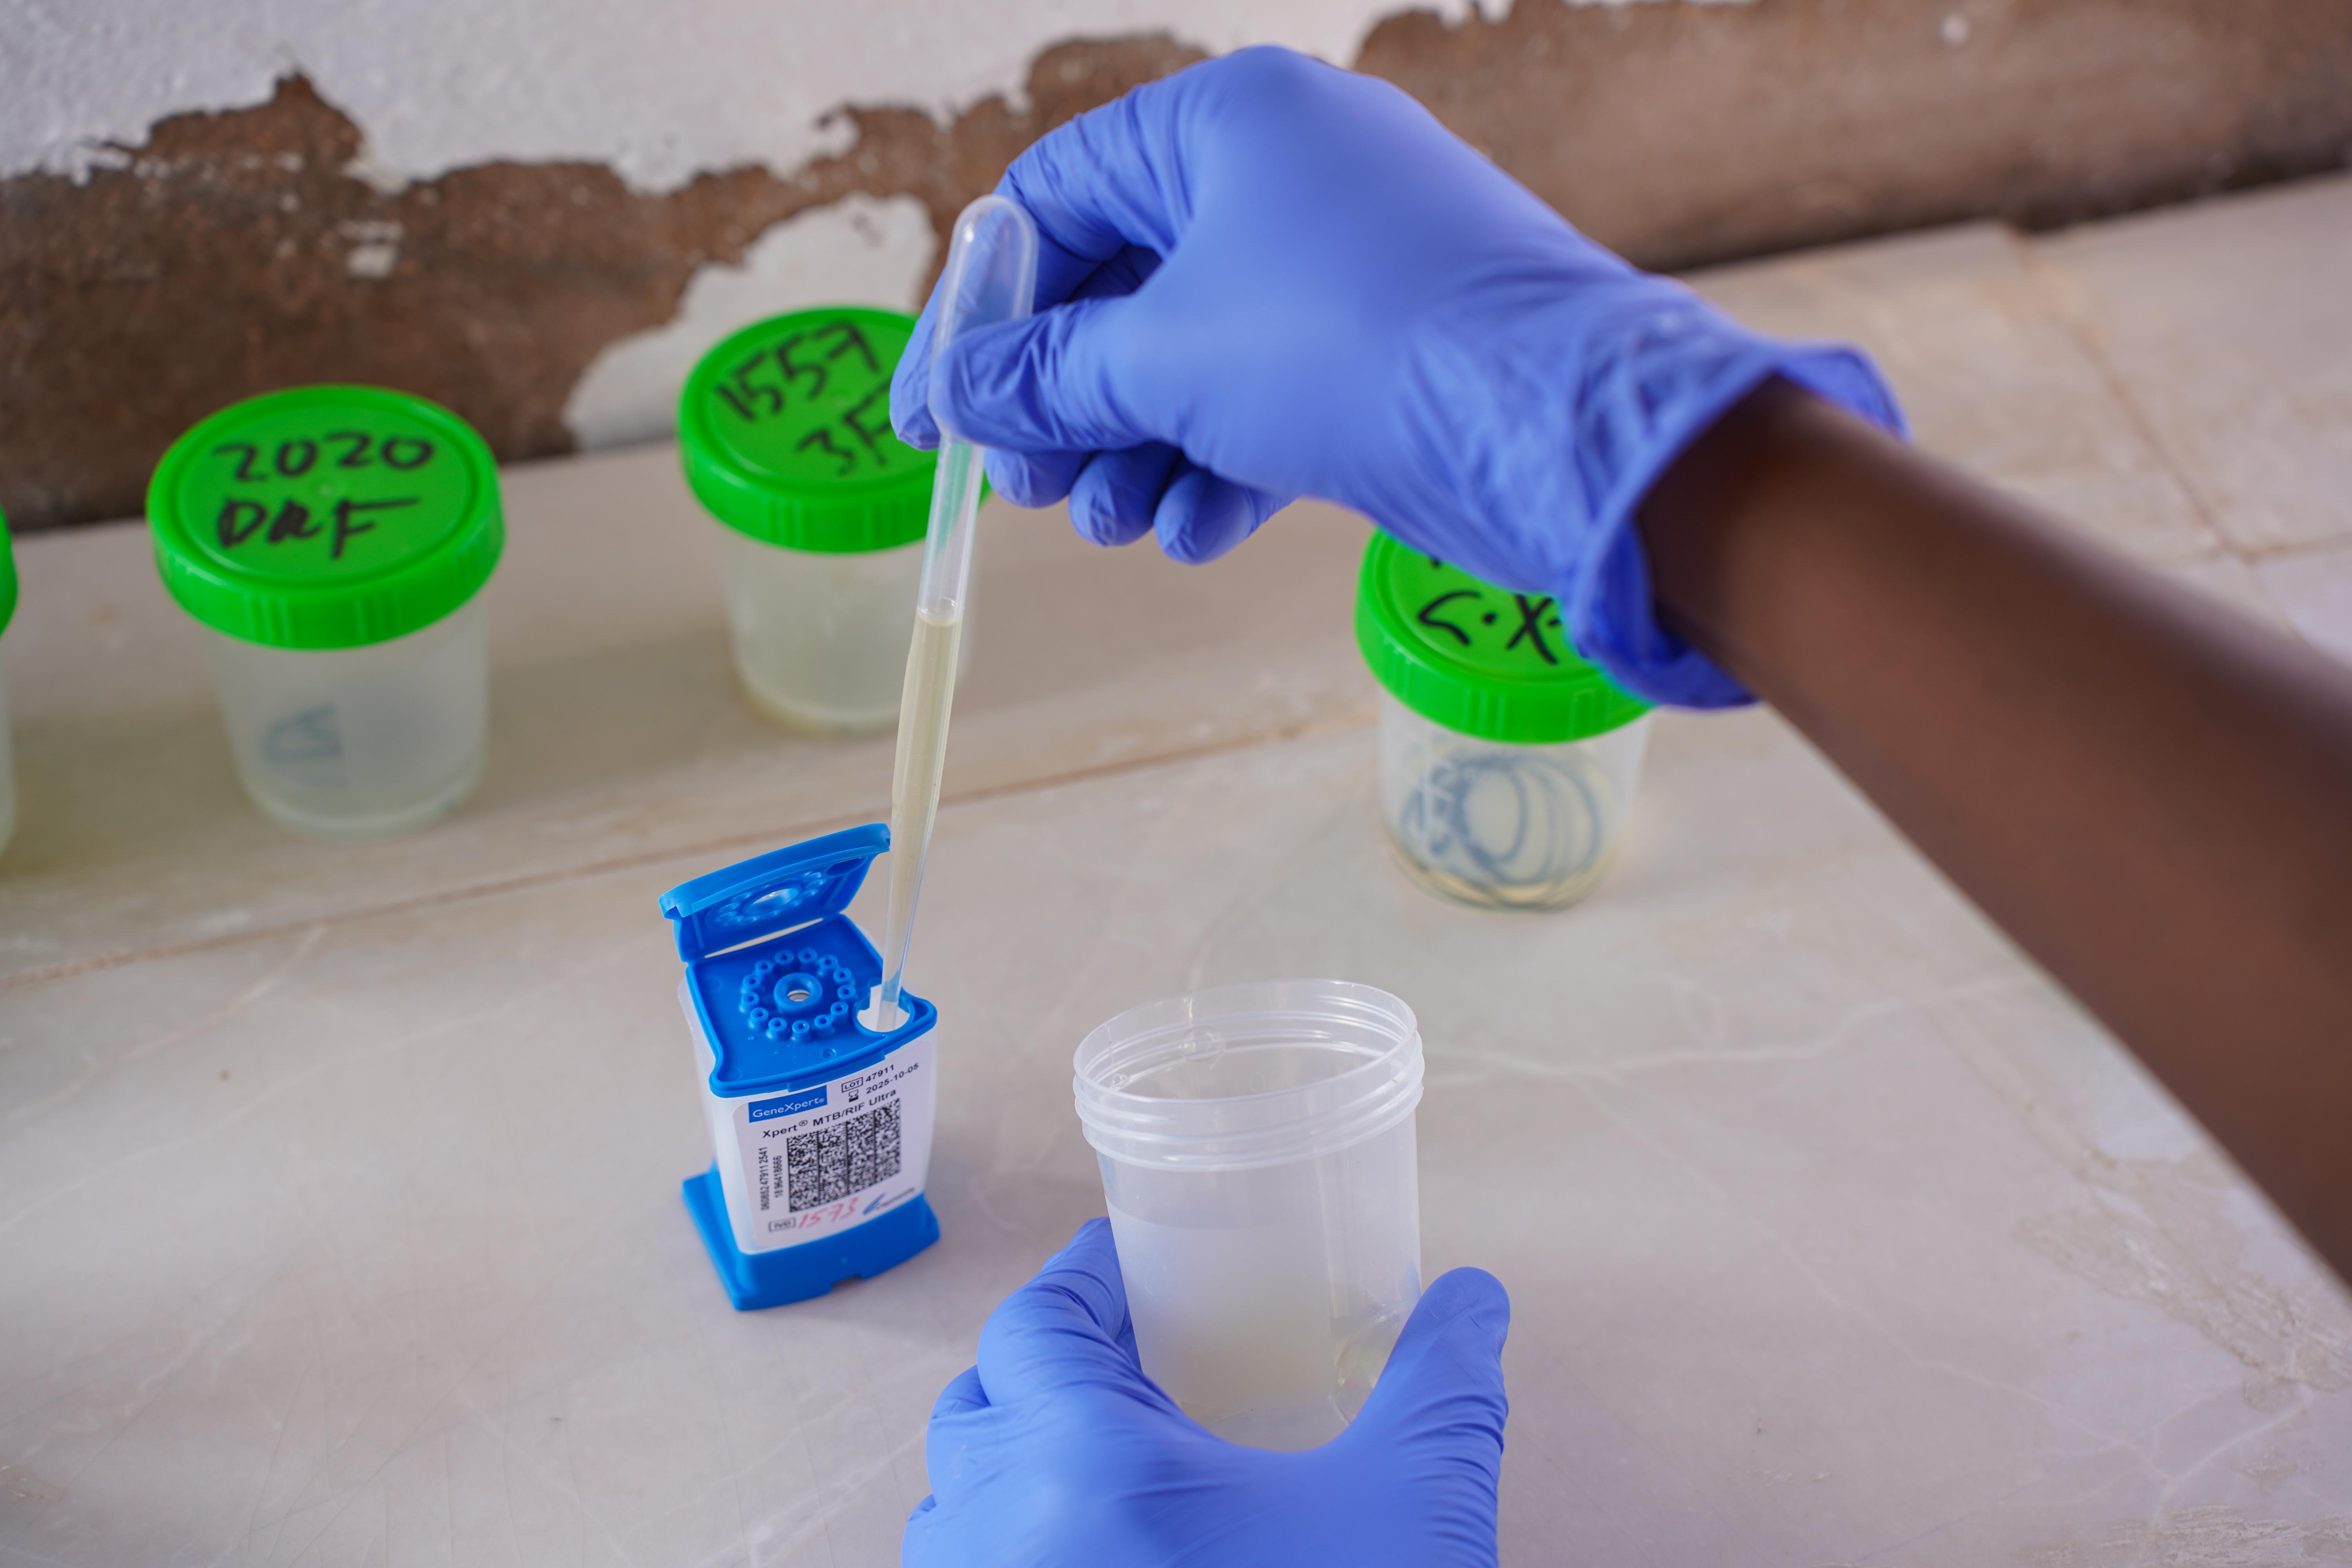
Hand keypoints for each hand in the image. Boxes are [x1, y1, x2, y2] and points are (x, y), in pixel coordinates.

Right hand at [890, 46, 1901, 705]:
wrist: (1557, 424)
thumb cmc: (1351, 345)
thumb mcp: (1164, 357)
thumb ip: (1049, 372)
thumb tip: (963, 391)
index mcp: (1227, 121)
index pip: (1055, 198)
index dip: (980, 311)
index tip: (934, 413)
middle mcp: (1287, 173)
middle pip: (1121, 287)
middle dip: (1065, 401)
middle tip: (1028, 489)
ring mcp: (1343, 262)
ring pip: (1194, 357)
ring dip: (1137, 450)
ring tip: (1113, 524)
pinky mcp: (1384, 348)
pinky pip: (1270, 397)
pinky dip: (1222, 465)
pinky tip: (1195, 535)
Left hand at [904, 1218, 1510, 1567]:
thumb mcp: (1411, 1511)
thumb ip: (1441, 1389)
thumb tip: (1475, 1298)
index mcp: (1083, 1469)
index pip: (1036, 1325)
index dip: (1080, 1283)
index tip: (1126, 1268)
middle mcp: (1000, 1540)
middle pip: (979, 1407)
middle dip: (1044, 1371)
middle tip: (1127, 1364)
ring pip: (954, 1510)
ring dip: (1011, 1469)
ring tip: (1105, 1464)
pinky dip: (1007, 1551)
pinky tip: (1093, 1559)